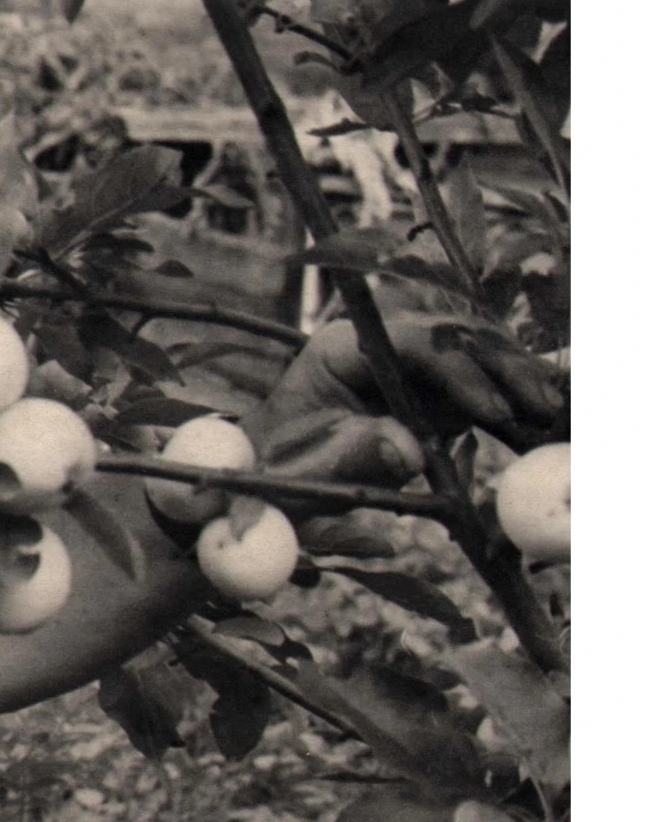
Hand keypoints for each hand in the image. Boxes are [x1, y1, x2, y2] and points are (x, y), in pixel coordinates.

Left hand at [245, 313, 563, 502]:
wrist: (270, 481)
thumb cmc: (279, 473)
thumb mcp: (308, 471)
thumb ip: (355, 455)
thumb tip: (411, 450)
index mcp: (343, 348)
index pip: (415, 344)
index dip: (459, 373)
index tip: (490, 409)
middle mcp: (382, 345)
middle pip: (455, 340)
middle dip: (503, 370)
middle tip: (541, 406)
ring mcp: (409, 367)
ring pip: (475, 357)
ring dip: (516, 381)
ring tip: (550, 411)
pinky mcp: (429, 394)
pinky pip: (477, 389)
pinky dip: (509, 401)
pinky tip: (541, 417)